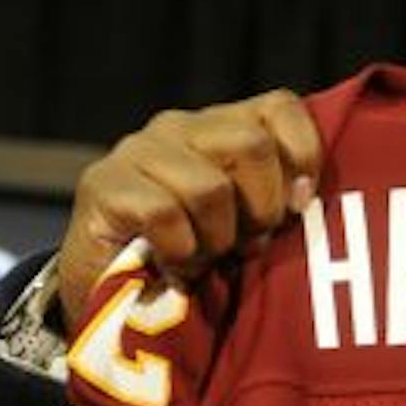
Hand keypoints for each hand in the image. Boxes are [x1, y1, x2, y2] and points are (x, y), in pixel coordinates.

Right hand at [58, 90, 322, 327]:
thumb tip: (302, 200)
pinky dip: (179, 250)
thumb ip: (275, 202)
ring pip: (209, 186)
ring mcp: (137, 150)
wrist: (111, 298)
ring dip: (216, 238)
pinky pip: (164, 213)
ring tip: (204, 260)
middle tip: (247, 246)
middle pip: (251, 145)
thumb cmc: (194, 259)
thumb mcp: (246, 227)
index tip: (299, 207)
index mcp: (221, 126)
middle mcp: (179, 127)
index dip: (301, 155)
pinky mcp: (102, 183)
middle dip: (261, 208)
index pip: (279, 107)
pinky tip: (172, 264)